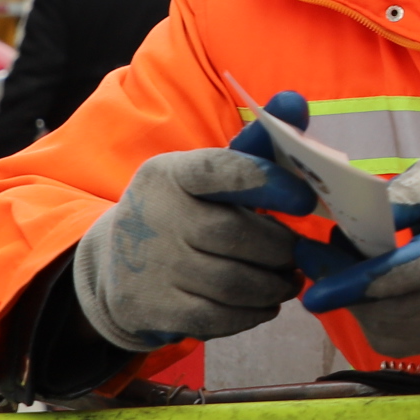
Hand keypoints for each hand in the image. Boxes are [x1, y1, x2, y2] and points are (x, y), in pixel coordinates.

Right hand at [74, 146, 303, 350]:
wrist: (113, 267)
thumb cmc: (183, 212)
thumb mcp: (207, 178)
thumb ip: (256, 146)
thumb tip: (296, 101)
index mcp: (169, 173)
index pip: (221, 169)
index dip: (269, 182)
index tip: (305, 199)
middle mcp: (153, 215)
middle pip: (235, 235)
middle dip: (280, 249)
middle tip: (298, 254)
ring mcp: (149, 266)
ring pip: (234, 283)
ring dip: (274, 285)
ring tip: (288, 278)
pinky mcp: (150, 308)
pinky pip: (218, 318)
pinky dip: (253, 313)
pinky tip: (265, 303)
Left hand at [297, 158, 419, 355]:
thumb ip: (409, 191)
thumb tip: (368, 214)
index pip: (411, 274)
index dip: (361, 283)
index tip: (316, 286)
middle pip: (392, 309)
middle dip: (343, 288)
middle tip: (313, 254)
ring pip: (388, 332)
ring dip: (354, 304)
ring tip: (340, 269)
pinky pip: (397, 342)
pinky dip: (371, 319)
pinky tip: (366, 292)